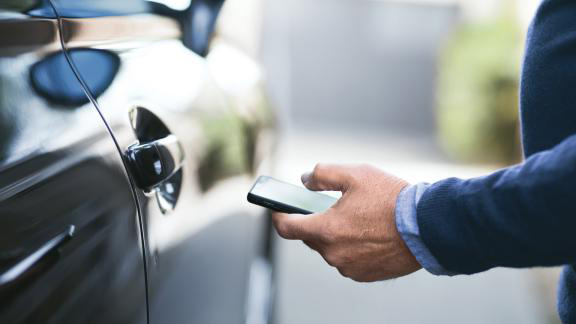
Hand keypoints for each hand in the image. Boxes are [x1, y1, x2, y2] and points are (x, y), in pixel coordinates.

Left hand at [272, 164, 421, 281]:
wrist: (427, 227)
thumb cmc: (391, 199)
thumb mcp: (355, 174)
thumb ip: (322, 174)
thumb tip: (304, 180)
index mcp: (326, 230)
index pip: (287, 228)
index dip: (279, 216)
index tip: (277, 210)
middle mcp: (333, 254)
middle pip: (310, 237)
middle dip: (314, 221)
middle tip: (329, 206)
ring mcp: (349, 267)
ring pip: (330, 249)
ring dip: (335, 235)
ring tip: (356, 218)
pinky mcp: (364, 275)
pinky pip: (347, 260)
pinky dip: (350, 247)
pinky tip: (367, 233)